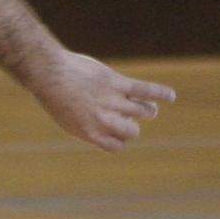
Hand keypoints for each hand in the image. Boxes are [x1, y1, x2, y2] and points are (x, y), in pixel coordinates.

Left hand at [27, 46, 173, 151]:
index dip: (120, 139)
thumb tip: (108, 130)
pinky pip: (145, 90)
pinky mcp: (117, 83)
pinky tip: (171, 96)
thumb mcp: (68, 120)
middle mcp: (103, 120)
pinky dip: (161, 93)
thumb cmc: (55, 96)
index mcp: (90, 133)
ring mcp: (112, 101)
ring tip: (146, 106)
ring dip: (147, 109)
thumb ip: (90, 126)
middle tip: (127, 118)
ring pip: (143, 111)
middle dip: (132, 126)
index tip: (116, 132)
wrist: (48, 73)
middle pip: (133, 131)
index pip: (118, 145)